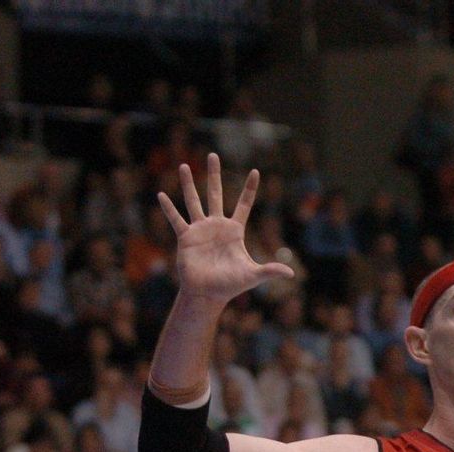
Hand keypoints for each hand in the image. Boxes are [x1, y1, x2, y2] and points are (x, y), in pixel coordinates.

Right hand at [157, 152, 293, 304]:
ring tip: (183, 165)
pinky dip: (168, 208)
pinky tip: (161, 194)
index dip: (250, 189)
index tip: (256, 171)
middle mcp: (217, 225)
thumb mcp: (253, 275)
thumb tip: (291, 274)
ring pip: (194, 201)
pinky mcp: (186, 237)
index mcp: (234, 230)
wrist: (207, 294)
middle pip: (216, 194)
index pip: (244, 204)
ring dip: (188, 184)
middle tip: (213, 155)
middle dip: (214, 175)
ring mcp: (200, 230)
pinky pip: (176, 219)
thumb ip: (270, 270)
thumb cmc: (230, 285)